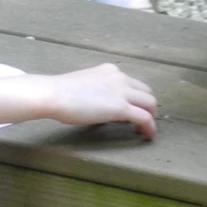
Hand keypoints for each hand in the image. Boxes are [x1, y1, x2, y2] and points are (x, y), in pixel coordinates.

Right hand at [42, 62, 157, 137]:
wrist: (54, 94)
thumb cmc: (62, 91)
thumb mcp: (86, 83)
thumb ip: (100, 89)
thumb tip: (104, 103)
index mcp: (109, 70)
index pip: (133, 83)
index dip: (136, 98)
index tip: (133, 109)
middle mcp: (119, 77)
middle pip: (146, 92)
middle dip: (147, 107)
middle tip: (141, 121)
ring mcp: (121, 91)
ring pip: (150, 103)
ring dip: (151, 117)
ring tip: (144, 129)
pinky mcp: (121, 108)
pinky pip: (145, 118)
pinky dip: (150, 128)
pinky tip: (147, 135)